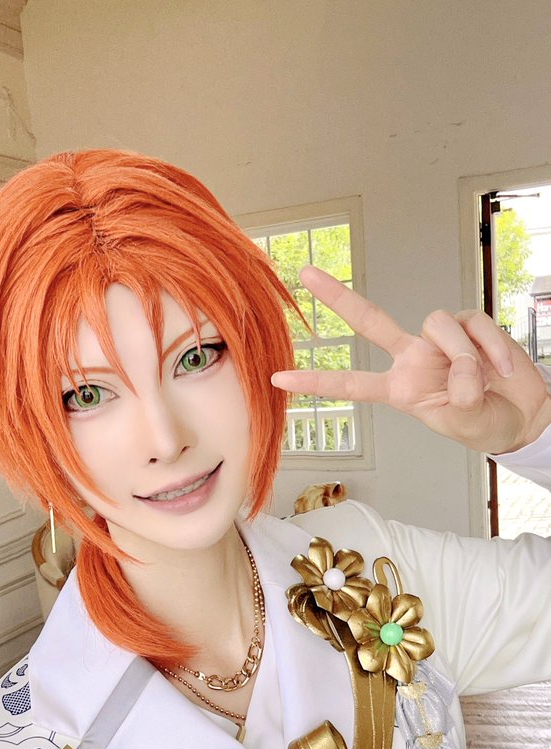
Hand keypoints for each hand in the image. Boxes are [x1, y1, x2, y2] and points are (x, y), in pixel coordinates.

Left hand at [271, 266, 550, 454]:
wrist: (522, 413)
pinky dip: (491, 348)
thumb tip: (462, 370)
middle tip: (306, 274)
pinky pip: (474, 325)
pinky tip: (501, 368)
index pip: (352, 384)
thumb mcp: (465, 422)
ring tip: (482, 382)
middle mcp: (413, 358)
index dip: (317, 383)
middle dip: (338, 297)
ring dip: (465, 357)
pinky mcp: (469, 325)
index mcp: (401, 388)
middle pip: (370, 321)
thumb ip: (460, 399)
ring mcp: (439, 340)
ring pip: (437, 325)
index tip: (279, 379)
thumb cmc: (485, 422)